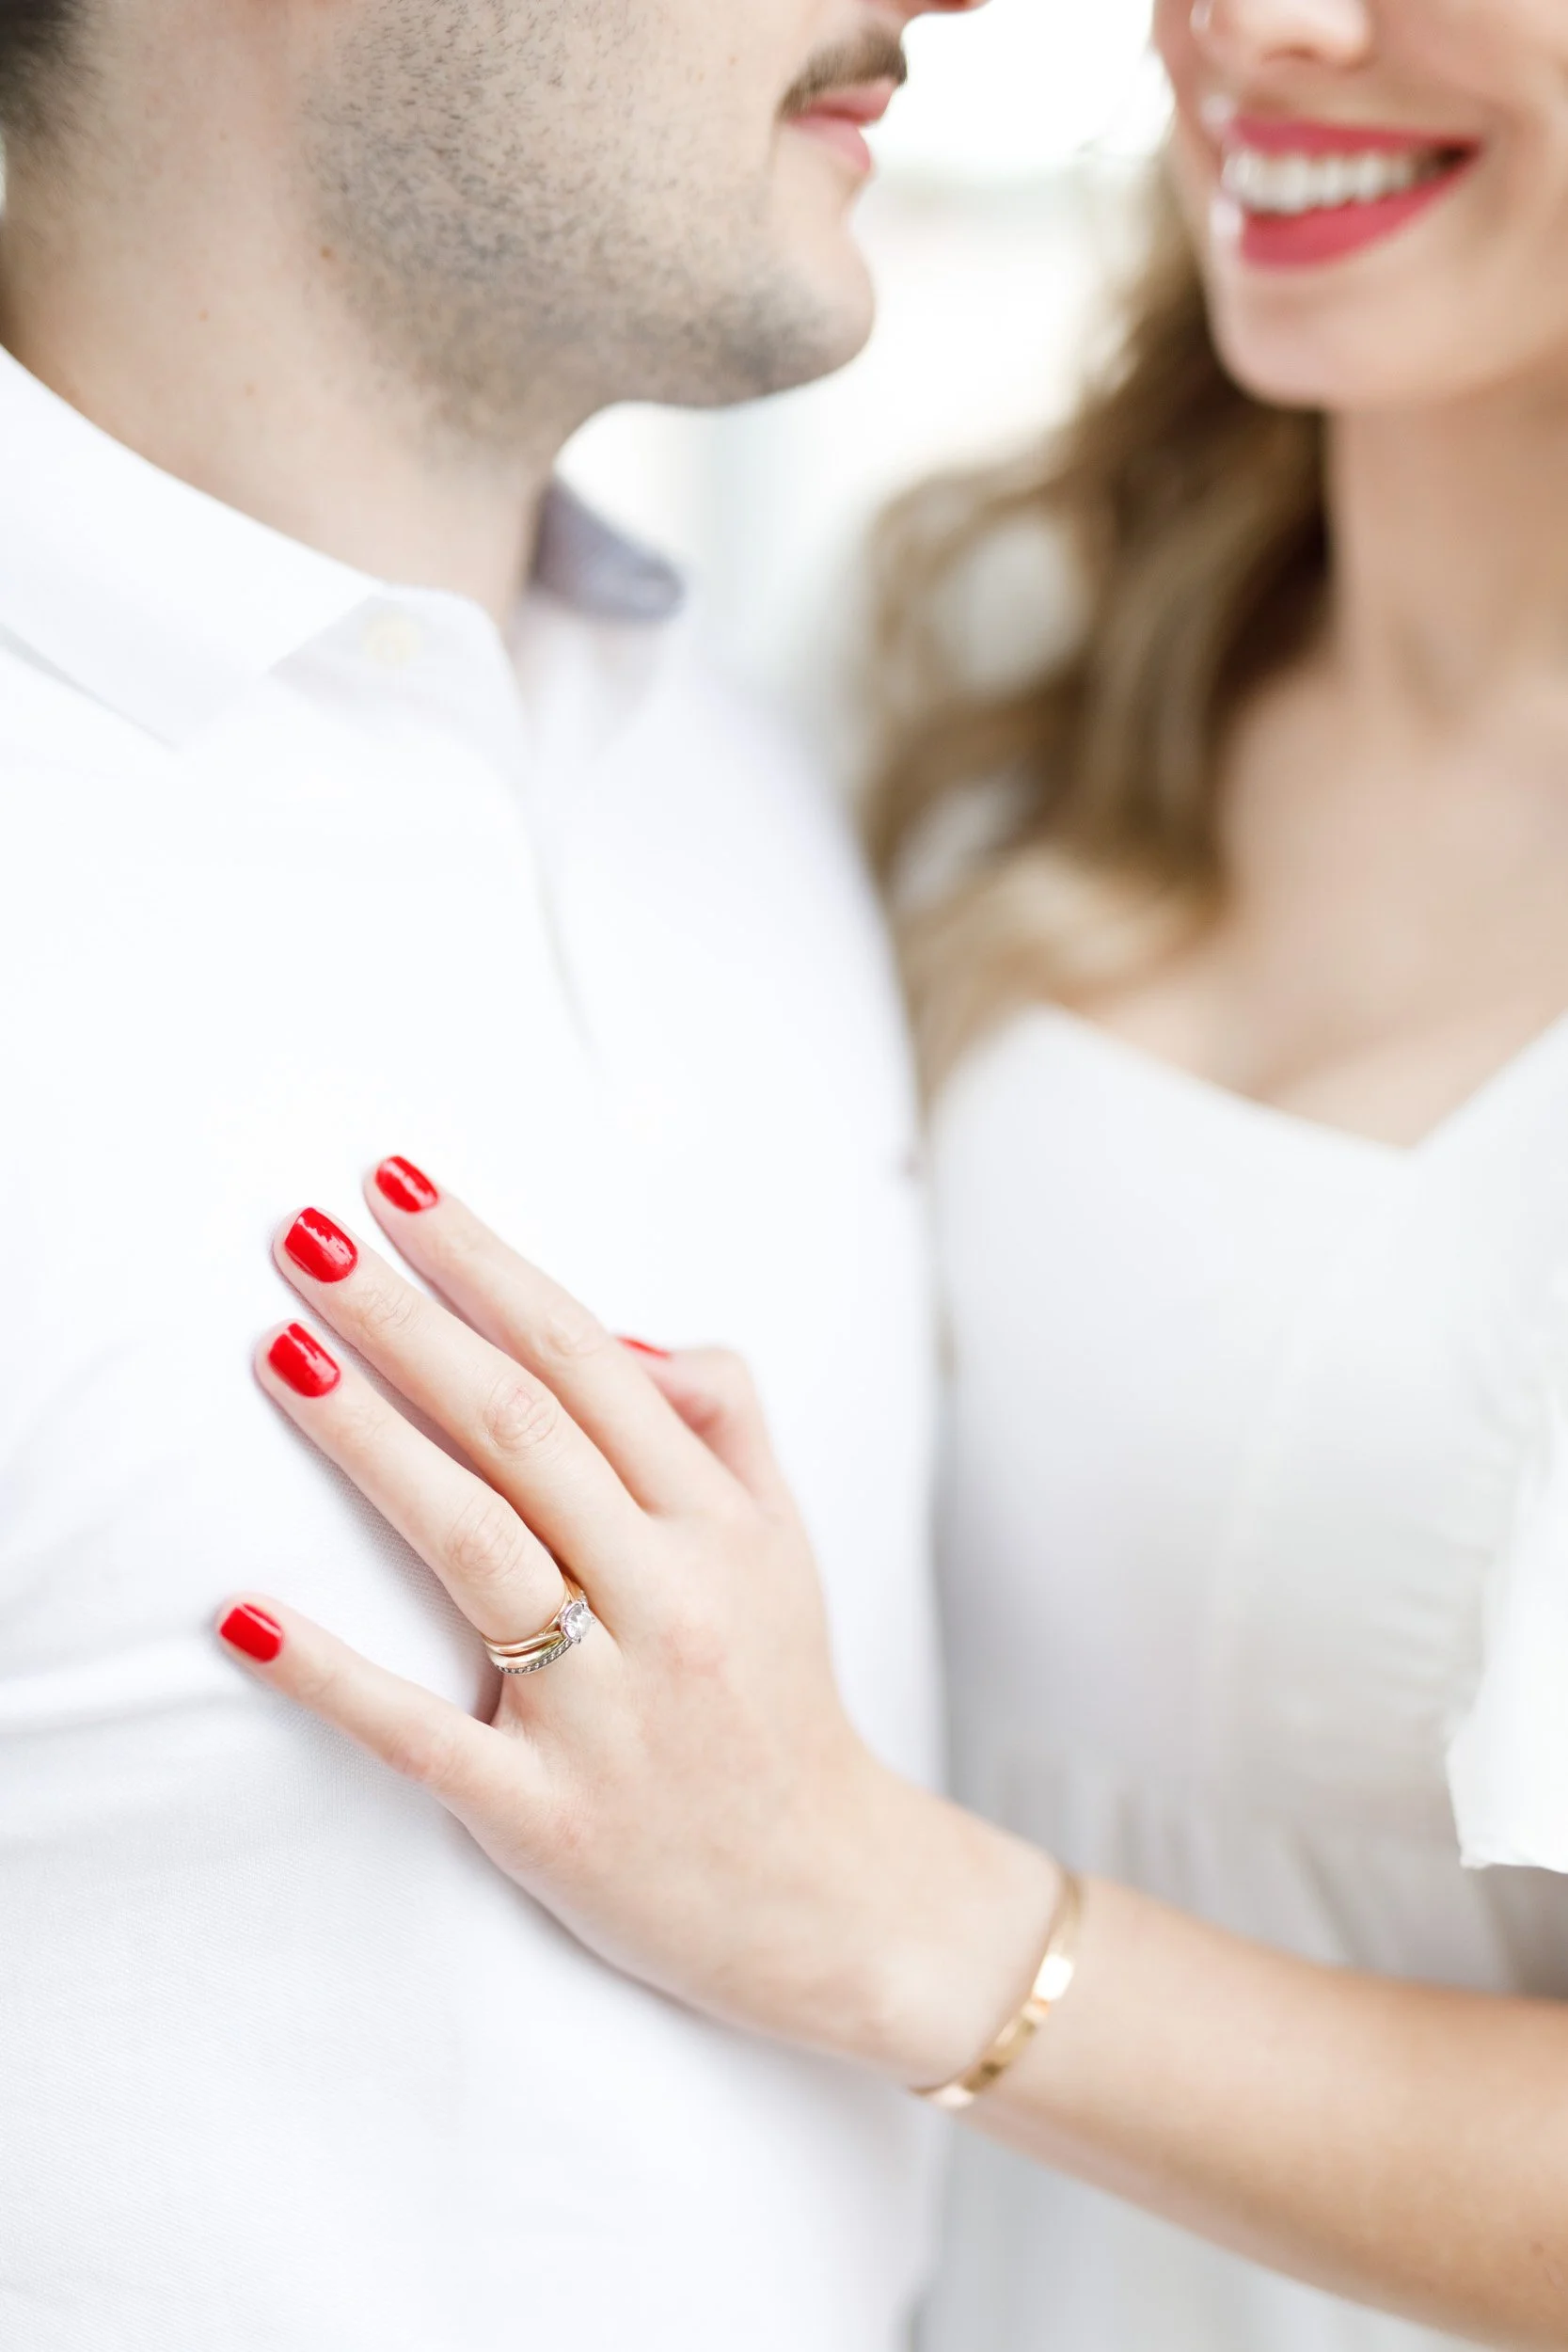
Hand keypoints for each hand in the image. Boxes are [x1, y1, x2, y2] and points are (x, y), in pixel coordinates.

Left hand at [220, 1164, 1056, 2083]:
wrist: (824, 1896)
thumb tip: (622, 1333)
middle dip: (404, 1318)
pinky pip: (421, 1734)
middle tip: (302, 1236)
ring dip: (368, 1439)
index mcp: (718, 1523)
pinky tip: (242, 1613)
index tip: (398, 1190)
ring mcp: (604, 1710)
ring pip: (474, 1544)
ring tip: (279, 1350)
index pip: (587, 1359)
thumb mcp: (785, 1540)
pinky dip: (329, 1673)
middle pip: (518, 1427)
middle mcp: (667, 1598)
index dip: (486, 1264)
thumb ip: (722, 1419)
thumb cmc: (780, 1697)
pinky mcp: (543, 1814)